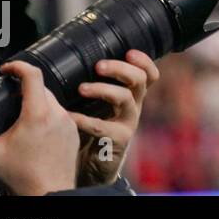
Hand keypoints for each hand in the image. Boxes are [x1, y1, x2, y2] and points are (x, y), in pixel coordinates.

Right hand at [0, 61, 78, 195]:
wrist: (49, 191)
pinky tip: (35, 129)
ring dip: (36, 102)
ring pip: (52, 100)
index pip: (32, 74)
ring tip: (20, 115)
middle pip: (41, 87)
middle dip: (23, 88)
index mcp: (37, 114)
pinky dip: (47, 115)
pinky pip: (60, 114)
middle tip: (8, 96)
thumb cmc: (22, 176)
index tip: (7, 69)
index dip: (18, 66)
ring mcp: (68, 122)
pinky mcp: (73, 131)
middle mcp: (57, 114)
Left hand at [71, 49, 159, 185]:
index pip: (149, 74)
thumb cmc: (89, 131)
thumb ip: (91, 86)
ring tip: (82, 89)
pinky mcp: (117, 140)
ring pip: (125, 98)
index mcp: (131, 96)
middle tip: (99, 66)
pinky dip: (84, 119)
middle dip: (121, 69)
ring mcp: (128, 123)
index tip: (129, 51)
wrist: (89, 167)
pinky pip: (102, 126)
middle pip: (140, 80)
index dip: (144, 61)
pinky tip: (69, 116)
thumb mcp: (94, 106)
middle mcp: (133, 107)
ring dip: (103, 89)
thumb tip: (70, 61)